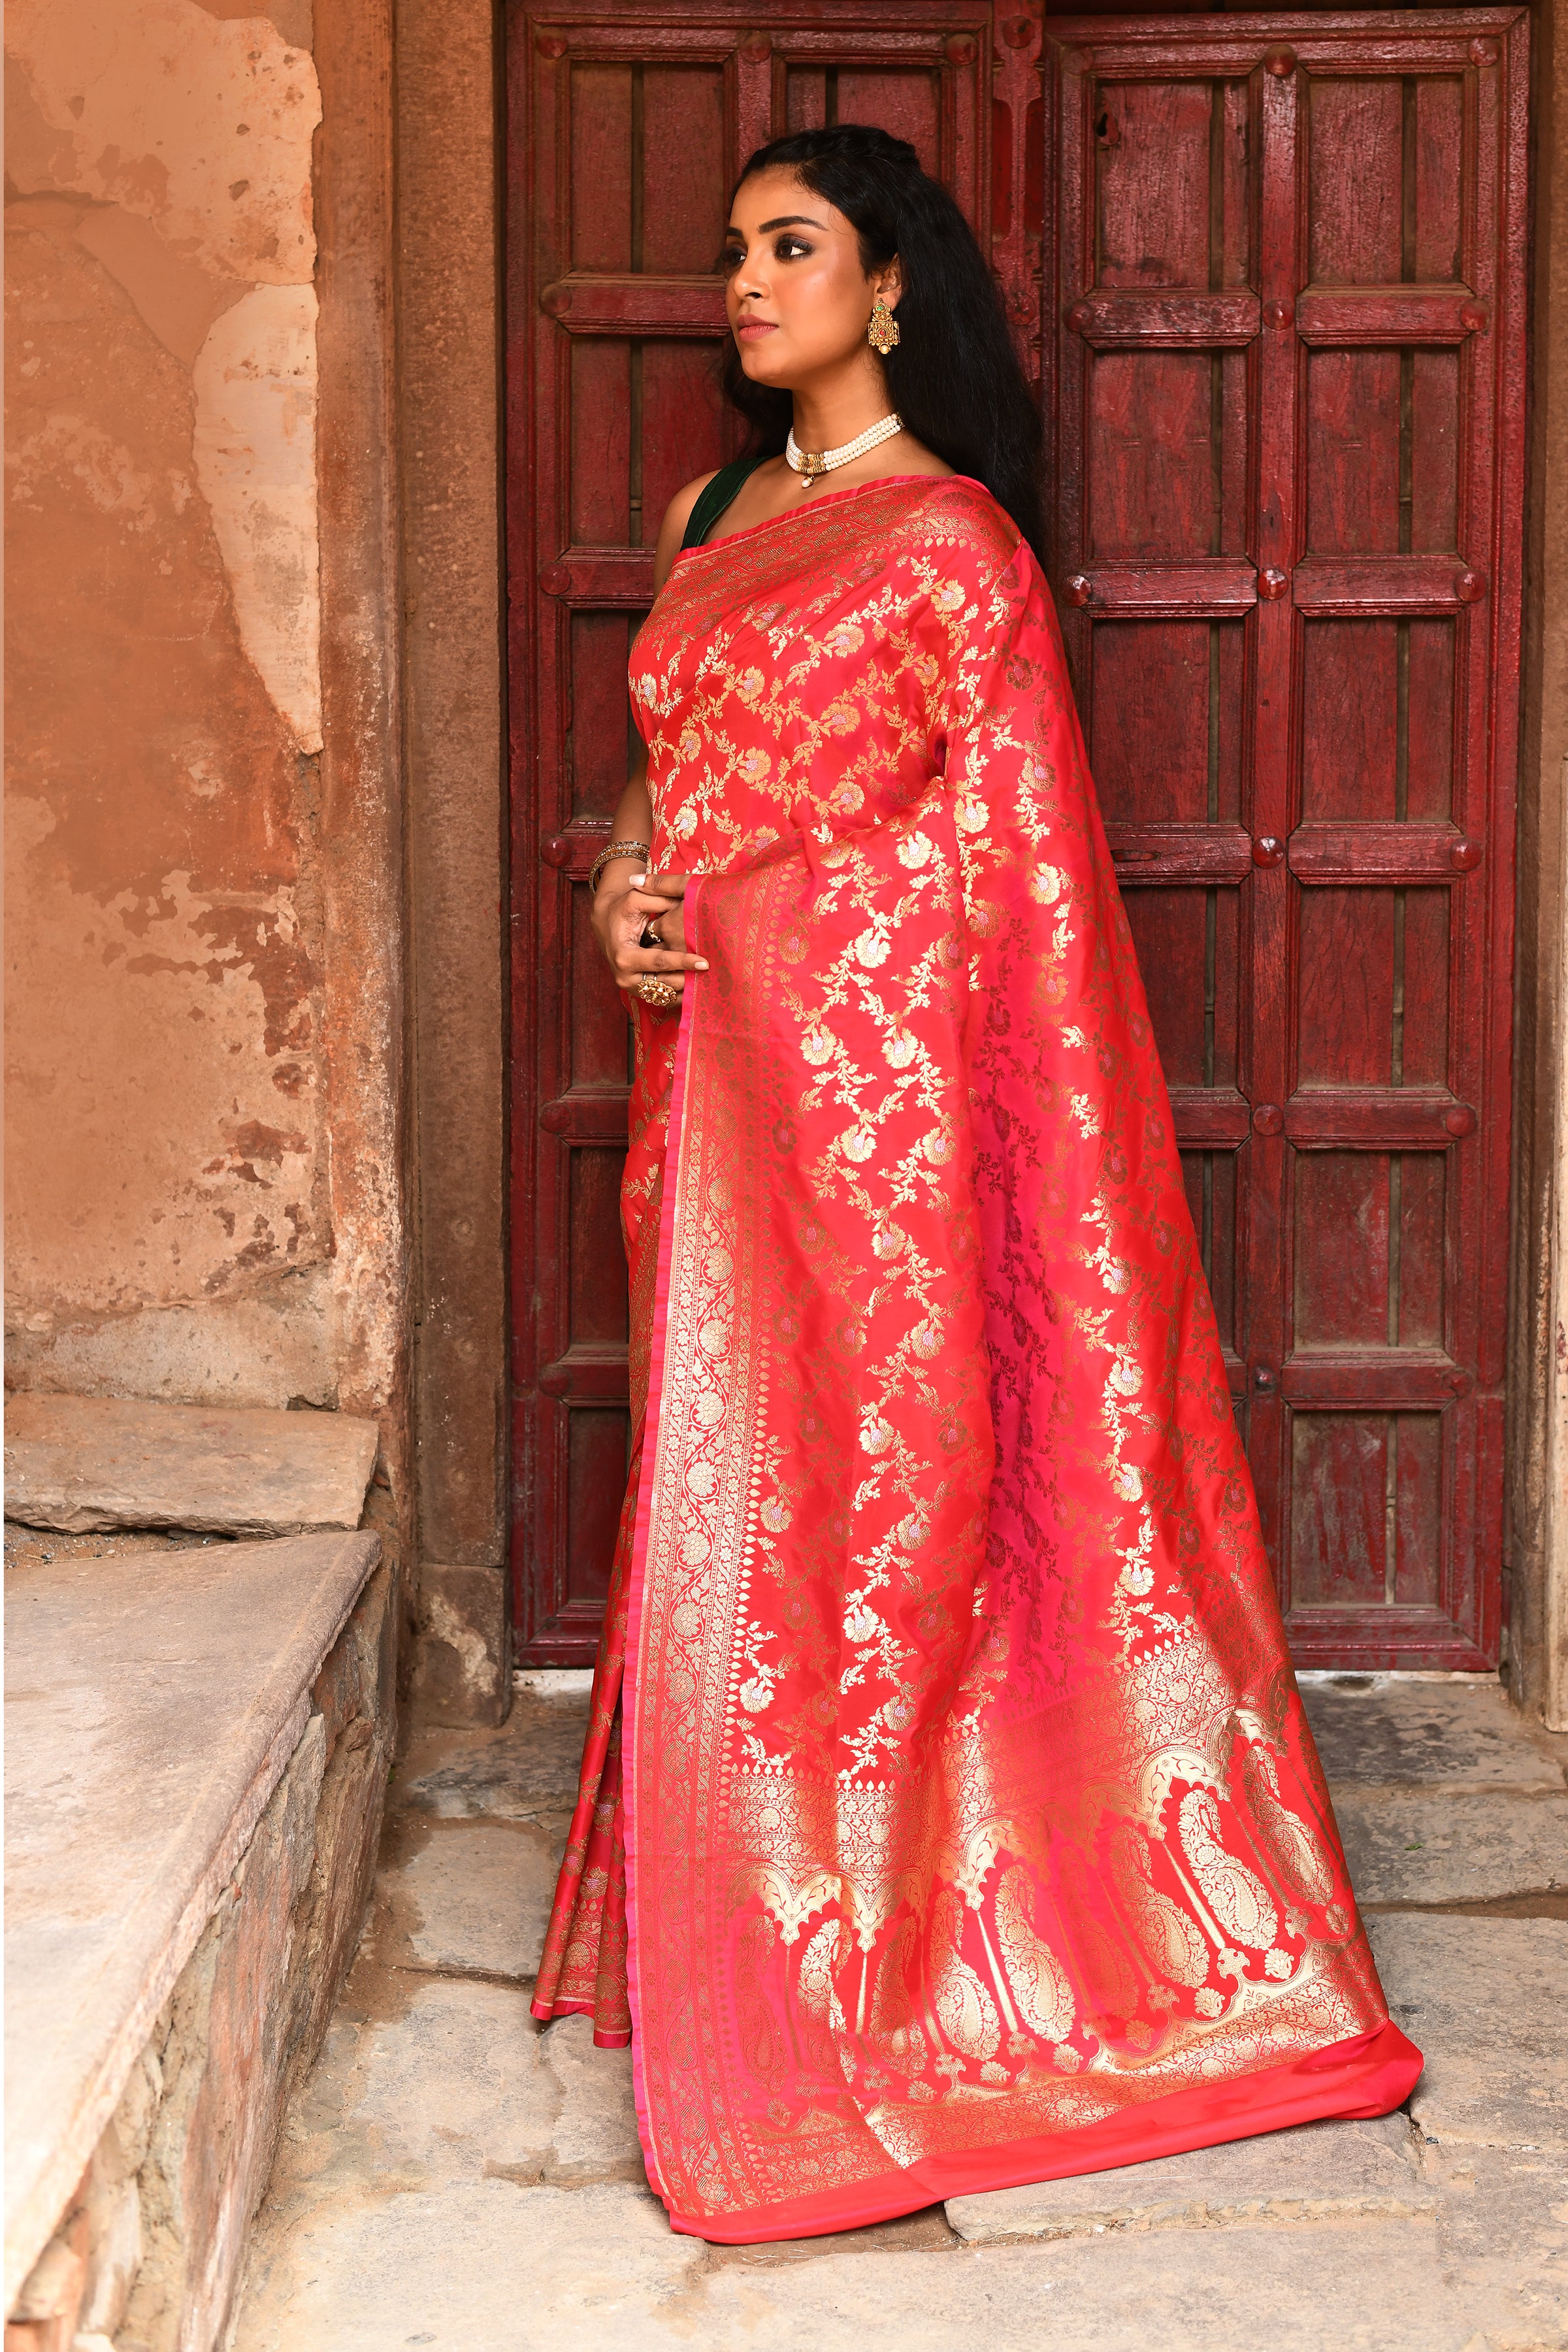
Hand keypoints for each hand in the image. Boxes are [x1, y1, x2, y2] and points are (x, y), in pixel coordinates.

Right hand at [591, 864, 704, 999]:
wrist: (605, 924)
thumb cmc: (621, 910)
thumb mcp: (635, 900)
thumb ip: (658, 898)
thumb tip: (686, 901)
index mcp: (624, 957)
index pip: (660, 962)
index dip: (683, 962)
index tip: (705, 962)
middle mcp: (626, 978)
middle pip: (665, 983)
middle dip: (689, 979)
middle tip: (714, 974)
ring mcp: (632, 988)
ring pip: (666, 995)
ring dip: (688, 989)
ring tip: (710, 982)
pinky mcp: (640, 992)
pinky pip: (664, 999)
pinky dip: (681, 994)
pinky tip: (699, 987)